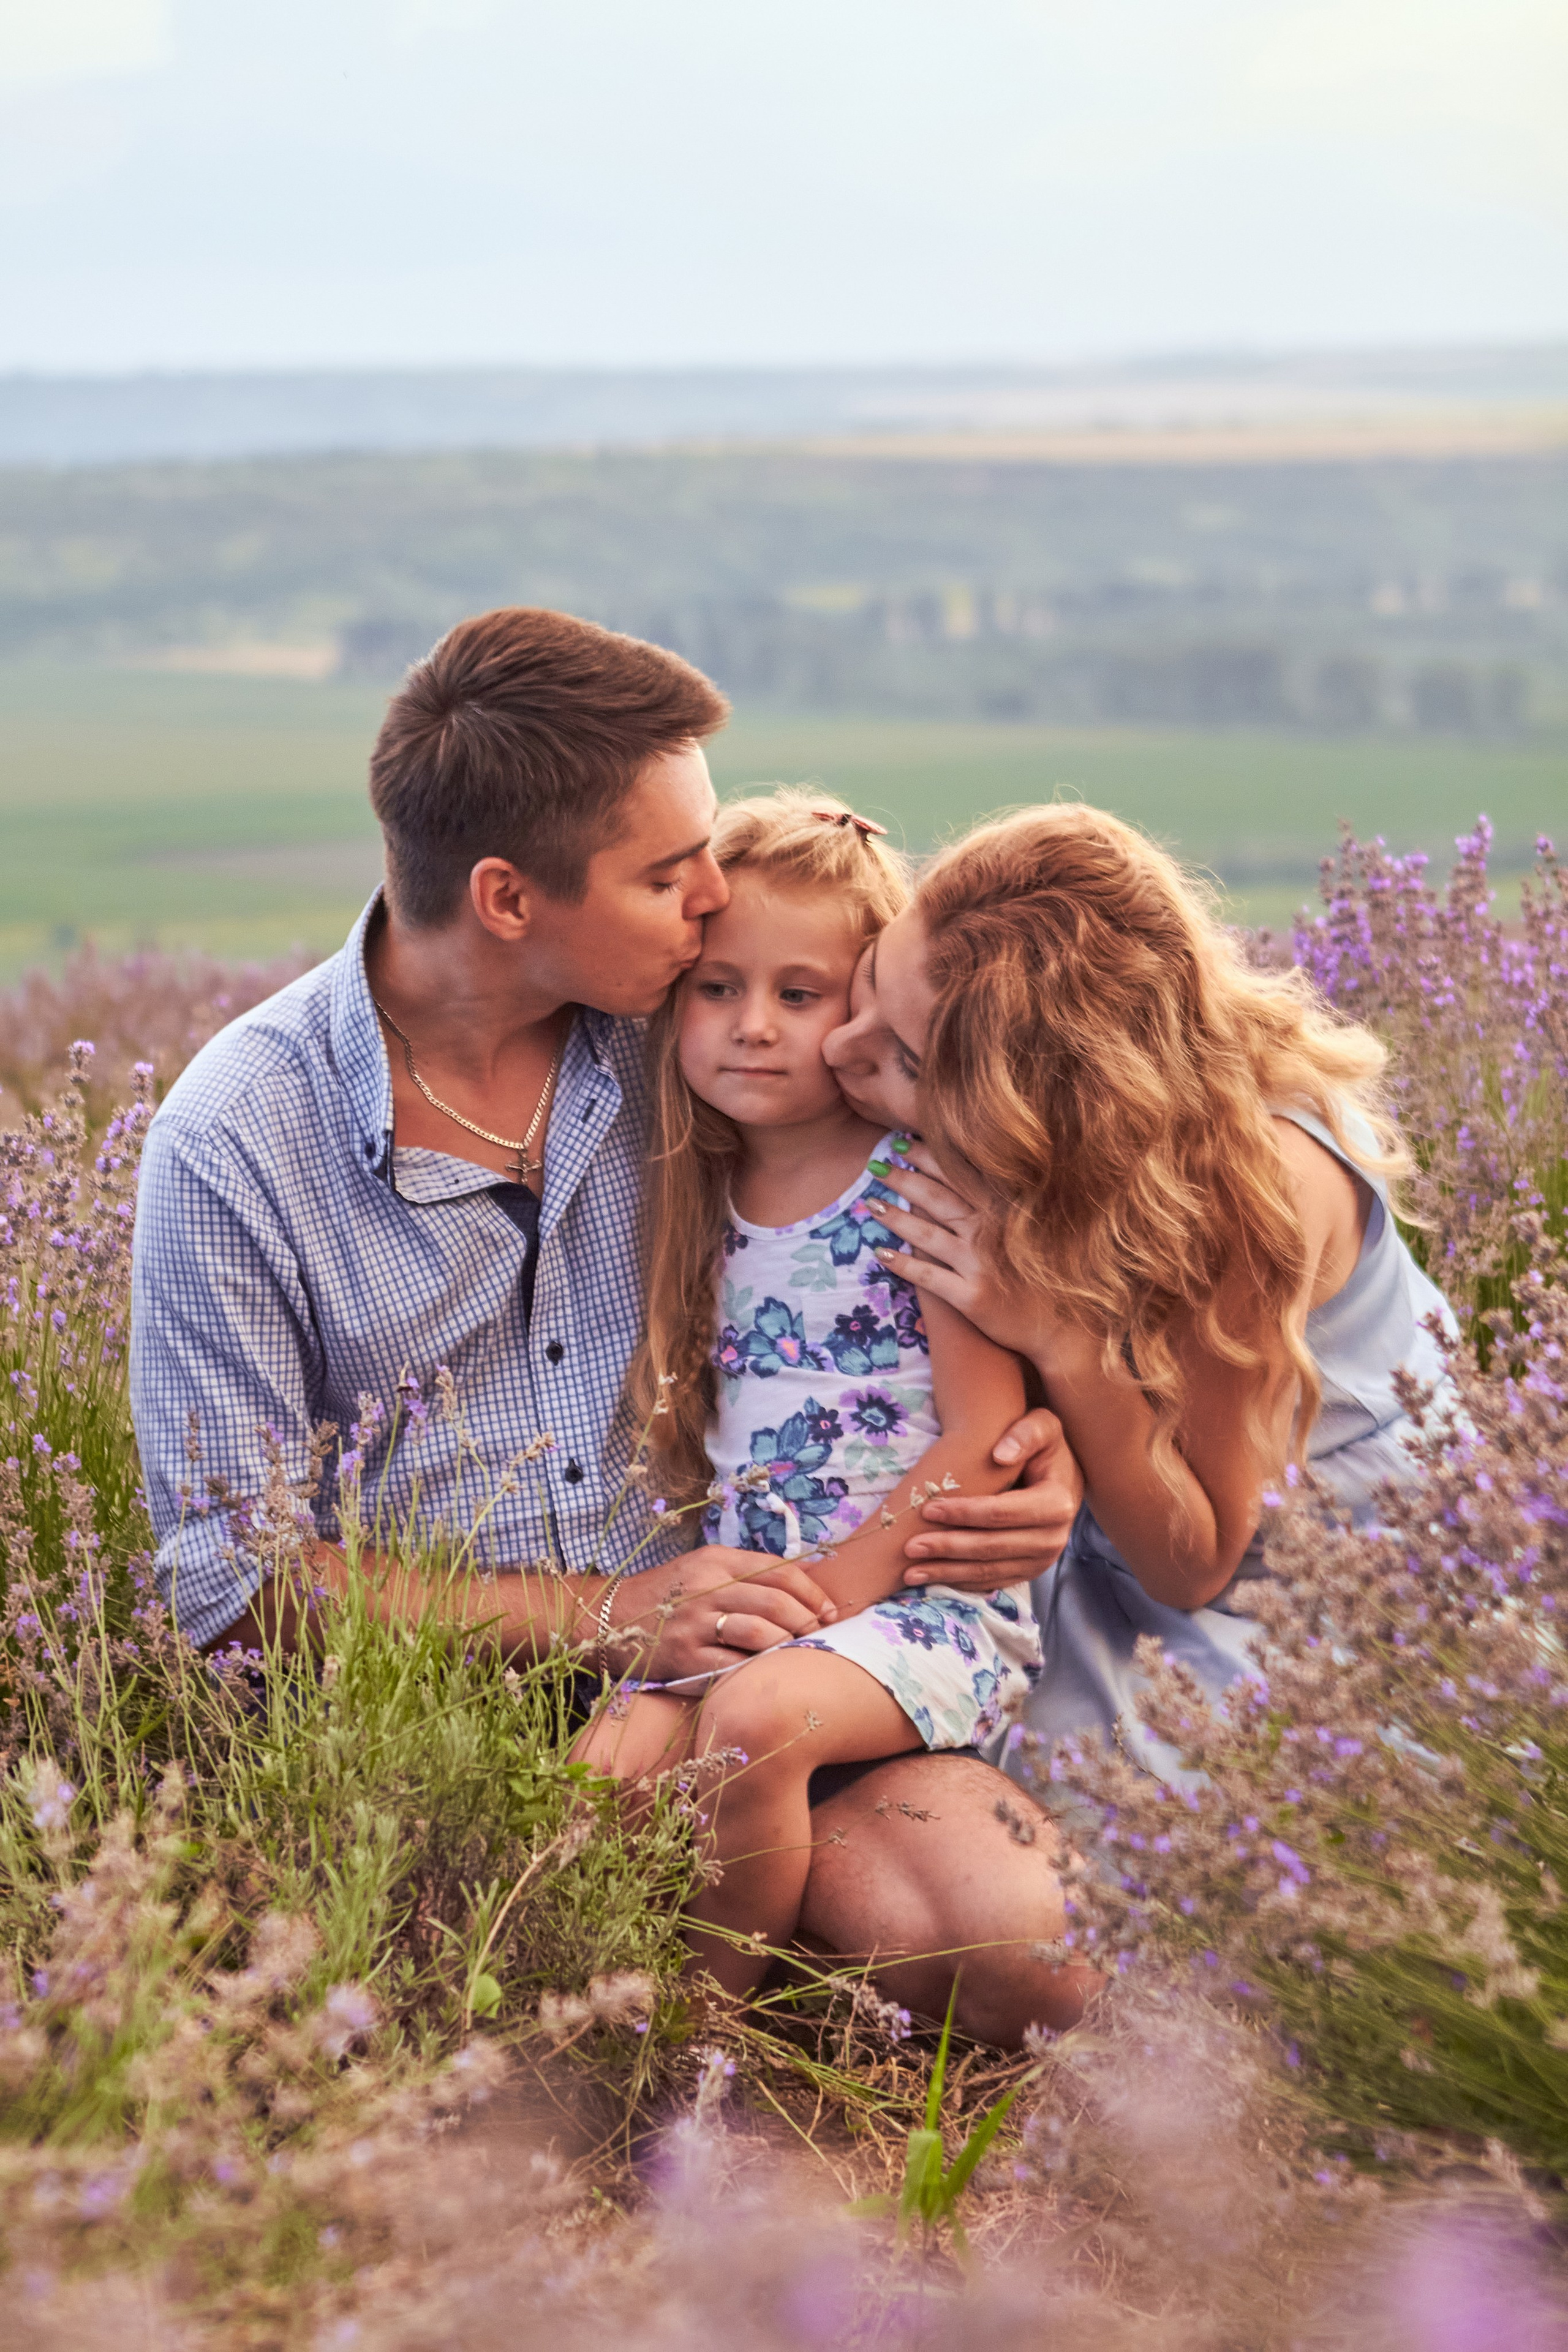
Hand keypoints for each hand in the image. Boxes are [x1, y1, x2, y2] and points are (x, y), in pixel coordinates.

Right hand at [614, 1547, 834, 1683]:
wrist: (607, 1620)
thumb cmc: (665, 1596)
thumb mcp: (703, 1569)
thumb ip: (748, 1572)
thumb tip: (809, 1577)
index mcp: (715, 1560)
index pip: (779, 1571)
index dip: (813, 1592)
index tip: (830, 1611)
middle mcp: (706, 1587)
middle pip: (776, 1603)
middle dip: (809, 1622)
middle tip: (821, 1636)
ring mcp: (694, 1624)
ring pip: (760, 1634)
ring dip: (788, 1647)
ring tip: (797, 1655)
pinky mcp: (684, 1658)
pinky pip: (733, 1667)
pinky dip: (757, 1672)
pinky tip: (767, 1675)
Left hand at [872, 1144, 1045, 1359]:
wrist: (1059, 1325)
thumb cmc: (1041, 1274)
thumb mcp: (1027, 1229)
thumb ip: (999, 1204)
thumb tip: (964, 1174)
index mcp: (1003, 1212)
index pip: (959, 1175)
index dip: (928, 1157)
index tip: (902, 1143)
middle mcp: (990, 1233)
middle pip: (938, 1198)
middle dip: (904, 1179)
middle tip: (876, 1165)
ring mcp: (980, 1265)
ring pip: (927, 1234)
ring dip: (896, 1218)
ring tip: (871, 1204)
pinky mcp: (971, 1297)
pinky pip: (928, 1277)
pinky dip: (902, 1264)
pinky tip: (880, 1254)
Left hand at [901, 1407, 1082, 1589]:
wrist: (1062, 1479)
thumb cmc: (1045, 1449)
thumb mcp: (1043, 1427)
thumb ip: (1026, 1433)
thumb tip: (1000, 1455)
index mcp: (1056, 1504)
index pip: (1002, 1512)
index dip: (963, 1513)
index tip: (928, 1508)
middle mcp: (1052, 1539)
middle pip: (991, 1547)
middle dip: (948, 1548)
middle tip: (910, 1546)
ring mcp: (1042, 1560)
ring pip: (989, 1571)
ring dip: (947, 1572)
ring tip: (910, 1571)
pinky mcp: (1029, 1572)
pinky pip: (992, 1582)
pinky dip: (960, 1581)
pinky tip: (932, 1578)